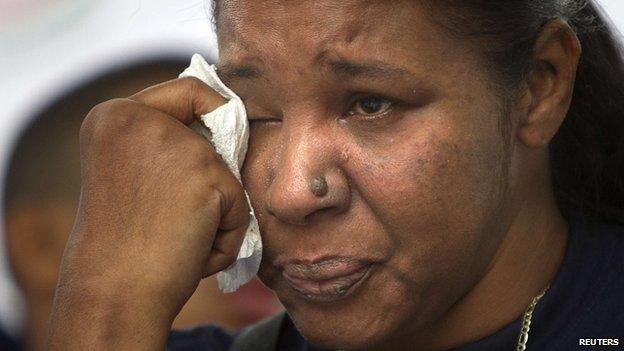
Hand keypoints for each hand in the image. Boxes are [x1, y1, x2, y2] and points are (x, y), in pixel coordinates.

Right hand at [47, 77, 249, 349]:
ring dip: (218, 211)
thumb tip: (224, 130)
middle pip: (217, 127)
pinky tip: (195, 251)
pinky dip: (227, 235)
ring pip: (229, 172)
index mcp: (114, 114)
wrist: (115, 292)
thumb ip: (165, 144)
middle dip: (215, 170)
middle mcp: (139, 117)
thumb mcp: (131, 172)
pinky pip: (239, 205)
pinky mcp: (208, 176)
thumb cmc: (123, 243)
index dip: (213, 113)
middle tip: (185, 213)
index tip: (224, 138)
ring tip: (183, 240)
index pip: (188, 92)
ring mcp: (175, 144)